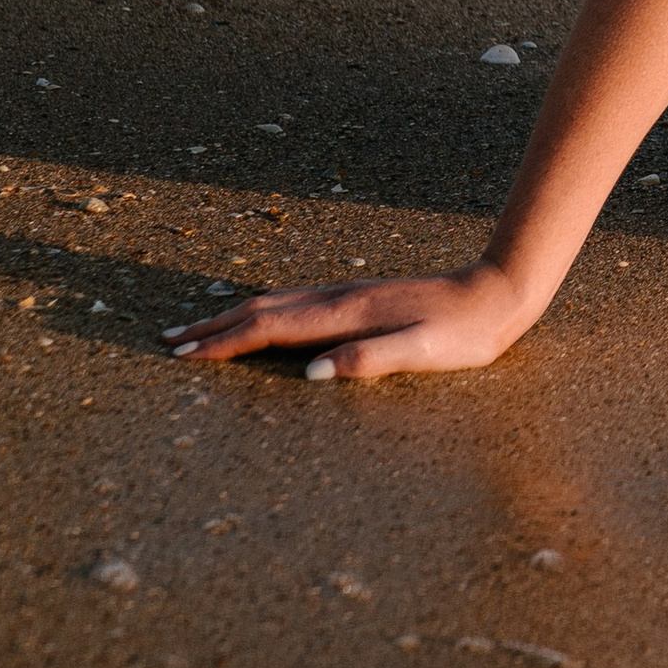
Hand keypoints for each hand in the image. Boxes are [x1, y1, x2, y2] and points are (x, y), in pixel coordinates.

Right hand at [160, 260, 535, 384]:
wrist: (498, 293)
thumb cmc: (464, 333)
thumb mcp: (424, 353)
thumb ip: (371, 361)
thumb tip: (314, 374)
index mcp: (347, 314)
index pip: (272, 328)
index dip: (226, 343)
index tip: (185, 356)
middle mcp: (340, 298)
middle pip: (262, 308)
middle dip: (214, 327)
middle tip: (169, 341)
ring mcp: (349, 294)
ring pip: (277, 301)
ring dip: (233, 315)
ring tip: (200, 329)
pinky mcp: (360, 298)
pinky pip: (296, 302)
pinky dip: (263, 311)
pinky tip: (262, 318)